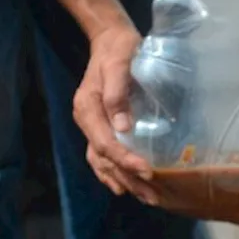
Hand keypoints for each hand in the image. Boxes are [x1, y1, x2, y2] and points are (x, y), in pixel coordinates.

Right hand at [72, 23, 156, 202]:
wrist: (110, 40)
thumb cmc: (118, 50)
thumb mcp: (119, 64)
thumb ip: (117, 95)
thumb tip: (124, 128)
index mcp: (87, 108)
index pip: (105, 142)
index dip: (125, 159)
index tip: (147, 171)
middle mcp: (86, 120)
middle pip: (104, 158)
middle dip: (128, 178)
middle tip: (152, 196)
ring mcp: (92, 125)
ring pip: (103, 161)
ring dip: (123, 181)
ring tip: (145, 197)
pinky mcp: (101, 126)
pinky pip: (102, 156)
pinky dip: (113, 173)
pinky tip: (125, 187)